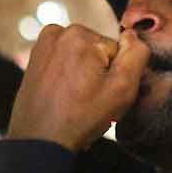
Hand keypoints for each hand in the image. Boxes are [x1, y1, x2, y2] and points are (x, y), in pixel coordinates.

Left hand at [7, 27, 148, 150]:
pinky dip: (69, 77)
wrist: (40, 140)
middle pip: (98, 52)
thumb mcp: (122, 88)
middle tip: (90, 100)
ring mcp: (43, 45)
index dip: (115, 75)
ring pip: (82, 58)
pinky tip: (65, 96)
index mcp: (80, 34)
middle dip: (99, 74)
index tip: (103, 94)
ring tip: (76, 100)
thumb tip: (132, 35)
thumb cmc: (80, 117)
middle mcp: (58, 32)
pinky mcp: (35, 58)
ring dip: (84, 77)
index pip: (117, 51)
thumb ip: (136, 55)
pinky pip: (65, 63)